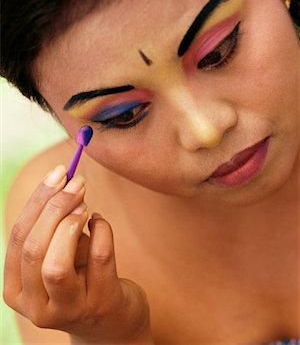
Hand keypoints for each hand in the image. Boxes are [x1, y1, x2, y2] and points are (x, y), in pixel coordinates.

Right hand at [3, 165, 152, 343]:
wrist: (110, 324)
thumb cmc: (80, 279)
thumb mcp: (57, 255)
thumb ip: (51, 226)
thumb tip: (62, 180)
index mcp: (17, 289)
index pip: (17, 238)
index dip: (37, 201)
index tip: (57, 173)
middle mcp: (36, 306)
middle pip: (34, 249)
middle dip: (55, 207)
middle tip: (77, 182)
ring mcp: (69, 310)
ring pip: (56, 264)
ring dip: (72, 223)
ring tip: (85, 205)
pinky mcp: (101, 303)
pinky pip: (99, 258)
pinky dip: (101, 229)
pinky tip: (99, 222)